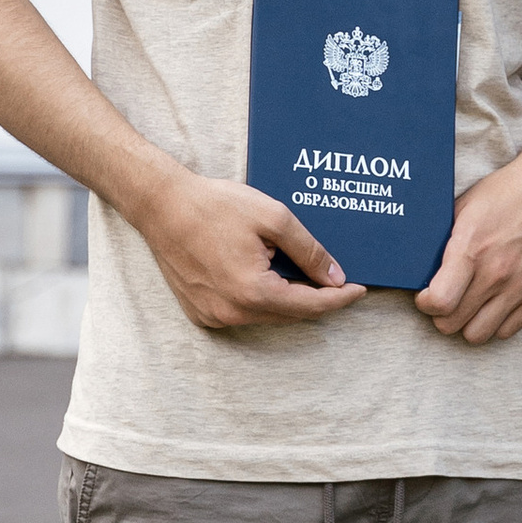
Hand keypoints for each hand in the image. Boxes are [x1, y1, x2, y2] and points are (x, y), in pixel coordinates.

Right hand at [131, 167, 367, 332]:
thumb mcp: (273, 218)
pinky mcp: (200, 313)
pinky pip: (242, 312)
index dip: (340, 299)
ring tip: (302, 271)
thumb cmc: (215, 206)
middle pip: (290, 314)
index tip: (360, 289)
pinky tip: (268, 274)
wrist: (161, 205)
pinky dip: (261, 298)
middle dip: (316, 298)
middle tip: (336, 277)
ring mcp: (213, 316)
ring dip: (288, 297)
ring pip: (267, 315)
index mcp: (253, 293)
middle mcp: (232, 313)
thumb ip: (308, 251)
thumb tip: (334, 277)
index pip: (311, 307)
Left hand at [415, 129, 521, 344]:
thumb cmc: (506, 192)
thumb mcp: (465, 206)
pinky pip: (506, 331)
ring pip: (477, 335)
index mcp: (472, 247)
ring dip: (466, 322)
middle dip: (441, 313)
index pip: (439, 301)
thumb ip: (443, 241)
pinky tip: (491, 302)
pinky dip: (494, 322)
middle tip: (444, 297)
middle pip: (452, 323)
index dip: (425, 302)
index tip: (424, 294)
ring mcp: (520, 286)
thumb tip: (417, 265)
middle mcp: (497, 272)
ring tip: (467, 303)